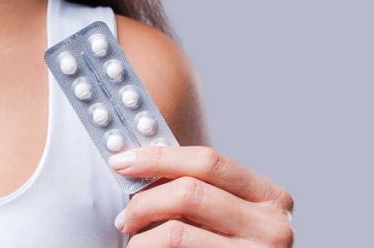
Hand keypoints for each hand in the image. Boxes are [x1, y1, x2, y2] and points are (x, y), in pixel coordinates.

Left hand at [111, 145, 293, 245]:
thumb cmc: (225, 246)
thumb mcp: (224, 214)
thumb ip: (197, 188)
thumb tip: (138, 164)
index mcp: (270, 196)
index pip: (208, 161)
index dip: (158, 157)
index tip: (121, 162)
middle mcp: (273, 225)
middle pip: (189, 192)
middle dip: (144, 200)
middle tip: (123, 216)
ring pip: (177, 230)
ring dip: (142, 234)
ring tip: (133, 240)